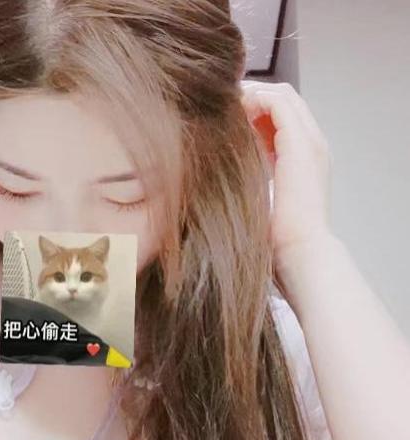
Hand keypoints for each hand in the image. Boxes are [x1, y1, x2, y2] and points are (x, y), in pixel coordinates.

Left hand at [239, 80, 336, 283]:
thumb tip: (220, 177)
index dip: (253, 110)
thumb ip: (249, 183)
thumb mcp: (259, 203)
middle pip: (283, 101)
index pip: (282, 118)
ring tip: (223, 103)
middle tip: (220, 102)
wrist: (298, 253)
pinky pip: (279, 103)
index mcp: (303, 160)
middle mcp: (312, 146)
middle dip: (251, 96)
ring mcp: (311, 142)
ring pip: (283, 96)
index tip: (223, 116)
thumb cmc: (275, 241)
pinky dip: (255, 99)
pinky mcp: (301, 144)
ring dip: (252, 94)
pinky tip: (231, 110)